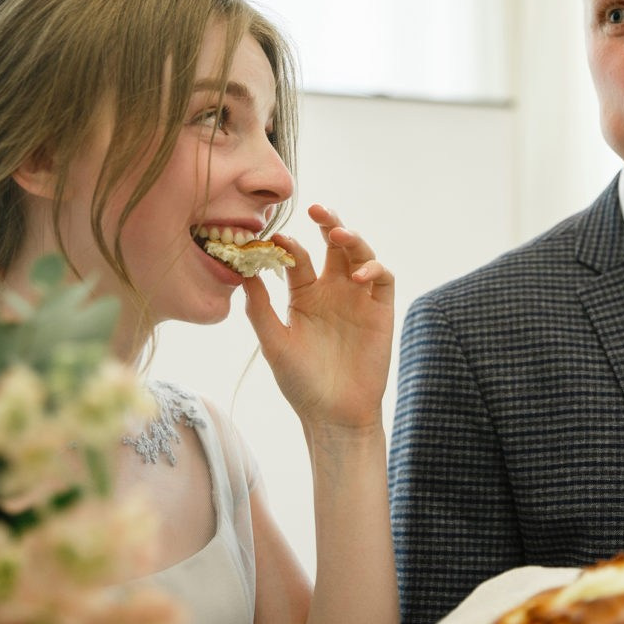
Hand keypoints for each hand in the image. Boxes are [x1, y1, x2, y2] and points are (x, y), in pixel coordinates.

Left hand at [242, 205, 393, 431]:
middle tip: (315, 208)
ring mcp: (358, 298)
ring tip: (337, 233)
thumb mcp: (274, 344)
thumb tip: (242, 271)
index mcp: (304, 295)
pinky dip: (373, 269)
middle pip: (333, 244)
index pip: (297, 257)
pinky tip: (357, 276)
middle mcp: (333, 290)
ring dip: (352, 238)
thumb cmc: (301, 383)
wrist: (334, 415)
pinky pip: (382, 278)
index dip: (288, 244)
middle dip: (327, 221)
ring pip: (359, 254)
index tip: (273, 237)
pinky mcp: (381, 309)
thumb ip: (259, 309)